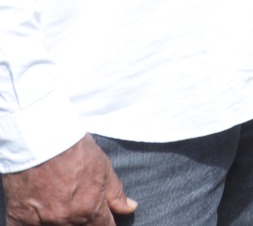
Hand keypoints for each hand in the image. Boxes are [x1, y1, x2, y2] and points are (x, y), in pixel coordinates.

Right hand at [0, 134, 135, 224]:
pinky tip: (39, 211)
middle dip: (85, 221)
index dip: (106, 223)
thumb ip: (115, 193)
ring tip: (60, 202)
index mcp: (89, 209)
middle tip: (79, 203)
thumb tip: (130, 208)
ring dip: (61, 220)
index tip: (103, 218)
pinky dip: (34, 222)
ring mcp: (40, 221)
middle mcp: (65, 219)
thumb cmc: (74, 150)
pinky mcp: (18, 218)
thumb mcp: (104, 168)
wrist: (39, 139)